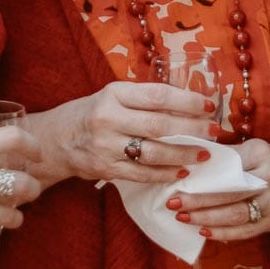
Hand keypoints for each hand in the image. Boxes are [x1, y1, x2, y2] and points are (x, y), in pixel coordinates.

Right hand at [31, 81, 213, 185]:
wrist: (55, 139)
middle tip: (214, 133)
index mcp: (114, 94)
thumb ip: (144, 99)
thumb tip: (189, 105)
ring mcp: (106, 146)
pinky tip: (181, 172)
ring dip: (183, 155)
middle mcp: (108, 118)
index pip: (158, 95)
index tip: (209, 106)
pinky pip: (142, 174)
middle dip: (192, 130)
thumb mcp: (113, 96)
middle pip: (160, 125)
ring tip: (202, 154)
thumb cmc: (93, 113)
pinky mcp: (106, 169)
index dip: (188, 101)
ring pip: (153, 153)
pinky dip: (165, 174)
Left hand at [168, 138, 269, 240]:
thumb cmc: (269, 163)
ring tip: (183, 217)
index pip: (228, 164)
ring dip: (206, 218)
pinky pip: (244, 231)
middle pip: (230, 192)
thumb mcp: (253, 149)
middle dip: (199, 199)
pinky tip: (203, 231)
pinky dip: (222, 233)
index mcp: (262, 154)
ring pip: (235, 214)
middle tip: (173, 202)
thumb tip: (190, 165)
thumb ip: (227, 156)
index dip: (204, 173)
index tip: (179, 178)